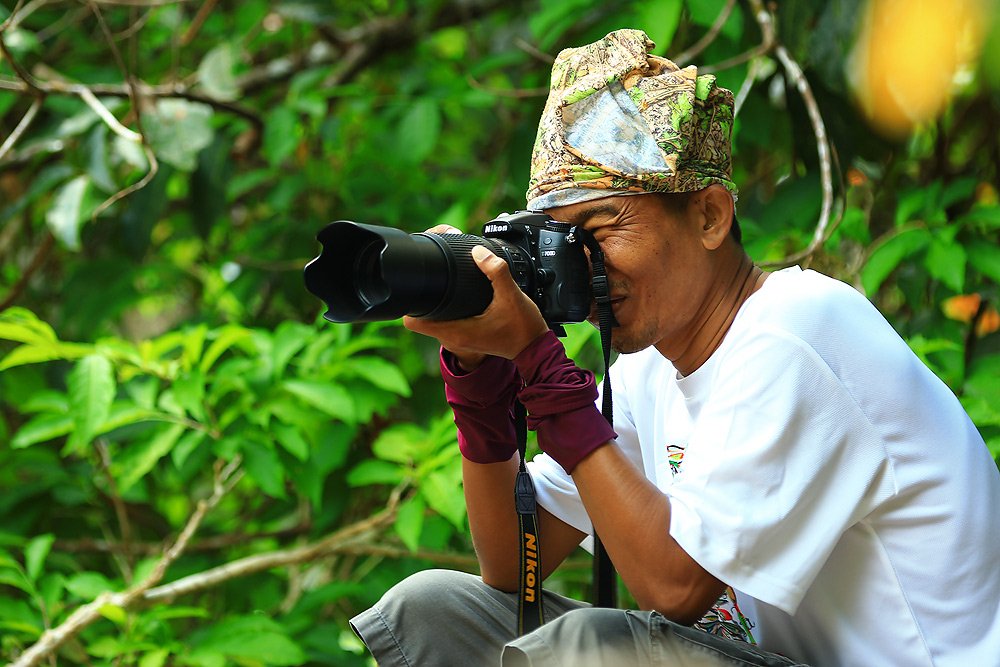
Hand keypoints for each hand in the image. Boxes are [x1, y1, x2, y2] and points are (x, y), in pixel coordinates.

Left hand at [404, 227, 548, 364]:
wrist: (534, 347)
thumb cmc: (523, 328)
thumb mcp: (512, 297)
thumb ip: (496, 272)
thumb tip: (478, 251)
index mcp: (457, 331)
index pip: (413, 323)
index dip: (409, 303)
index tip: (415, 286)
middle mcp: (454, 337)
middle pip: (419, 318)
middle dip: (420, 298)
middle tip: (428, 278)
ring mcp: (459, 338)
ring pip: (432, 320)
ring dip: (432, 303)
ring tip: (440, 283)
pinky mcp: (466, 335)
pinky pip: (445, 321)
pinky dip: (444, 308)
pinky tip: (455, 293)